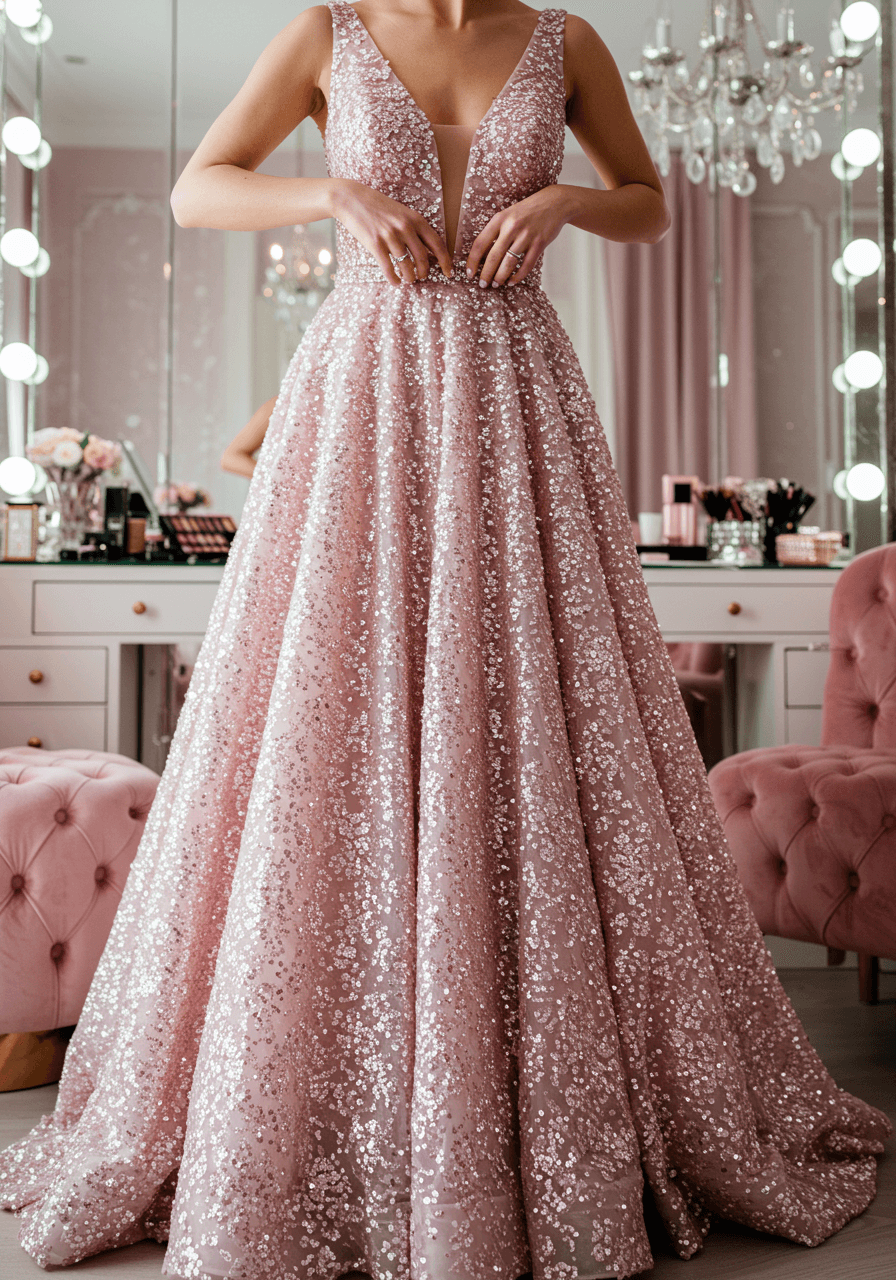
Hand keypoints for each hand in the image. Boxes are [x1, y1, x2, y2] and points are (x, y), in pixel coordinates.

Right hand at [331, 179, 451, 284]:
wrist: (352, 199)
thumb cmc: (378, 207)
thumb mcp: (402, 213)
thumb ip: (415, 229)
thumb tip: (428, 252)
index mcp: (415, 219)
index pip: (437, 244)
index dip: (445, 261)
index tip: (449, 273)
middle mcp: (405, 227)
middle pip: (423, 258)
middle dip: (424, 272)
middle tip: (421, 277)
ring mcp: (390, 236)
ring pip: (407, 266)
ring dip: (409, 277)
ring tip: (408, 280)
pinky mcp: (375, 244)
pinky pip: (389, 268)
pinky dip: (394, 279)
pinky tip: (395, 283)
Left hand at [465, 186, 570, 287]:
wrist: (554, 202)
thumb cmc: (527, 211)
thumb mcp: (508, 215)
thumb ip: (496, 232)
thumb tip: (482, 257)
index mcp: (499, 219)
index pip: (480, 244)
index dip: (472, 262)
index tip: (469, 274)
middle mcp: (511, 227)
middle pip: (493, 257)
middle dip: (486, 274)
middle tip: (483, 285)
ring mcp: (526, 236)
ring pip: (508, 263)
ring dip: (500, 277)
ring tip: (496, 284)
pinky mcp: (539, 244)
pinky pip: (526, 266)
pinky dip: (517, 276)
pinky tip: (512, 281)